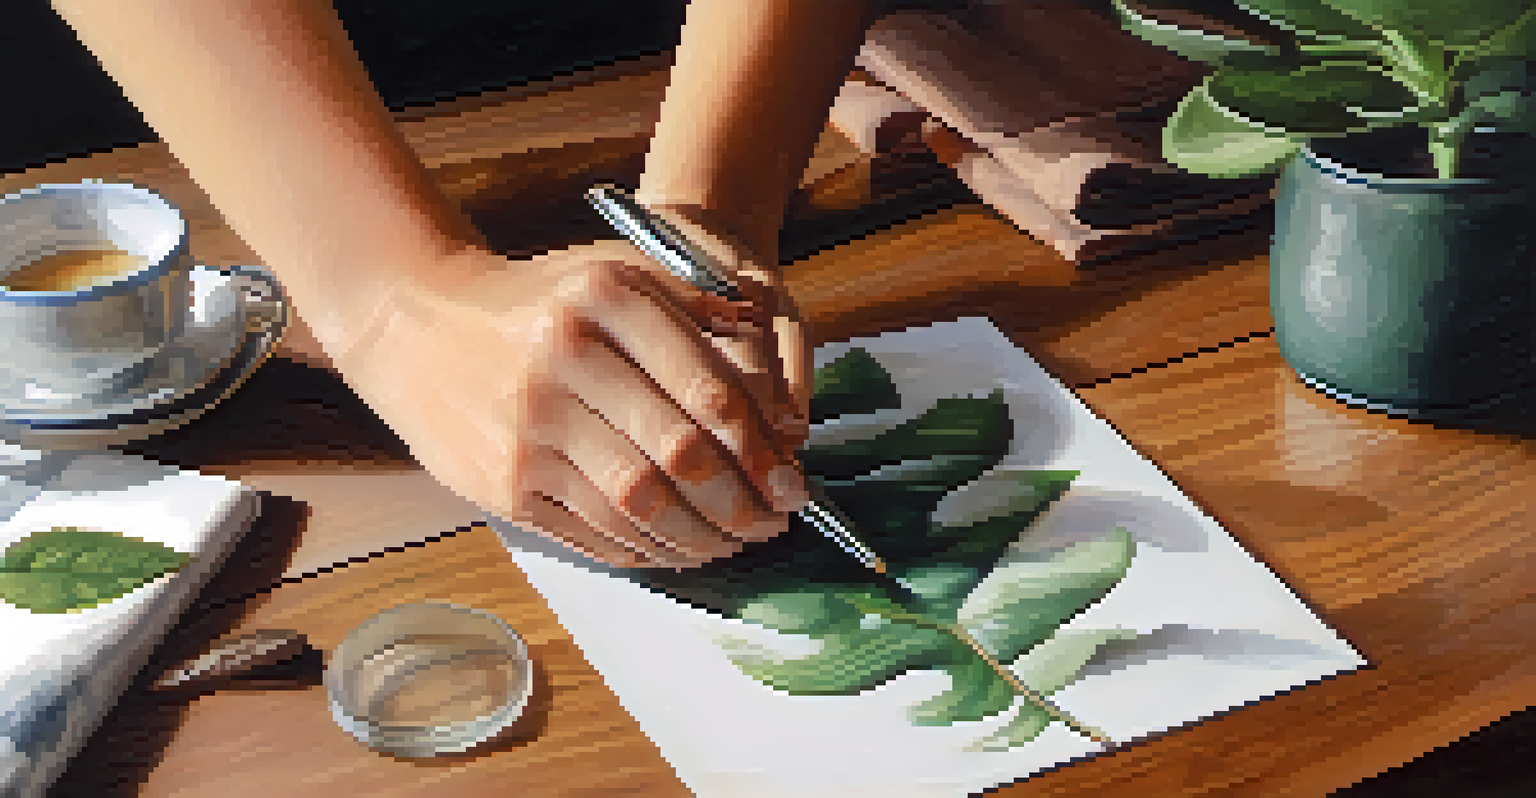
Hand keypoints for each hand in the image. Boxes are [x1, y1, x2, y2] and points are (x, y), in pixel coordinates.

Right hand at [326, 233, 810, 568]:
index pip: (709, 390)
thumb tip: (770, 375)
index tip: (791, 479)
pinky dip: (649, 551)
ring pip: (641, 504)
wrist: (417, 328)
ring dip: (702, 537)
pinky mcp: (503, 483)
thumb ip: (697, 308)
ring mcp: (529, 426)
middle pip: (680, 455)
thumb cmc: (541, 303)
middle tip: (774, 522)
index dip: (762, 449)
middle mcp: (564, 358)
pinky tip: (678, 549)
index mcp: (606, 297)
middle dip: (742, 502)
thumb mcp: (615, 270)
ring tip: (734, 543)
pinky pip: (595, 532)